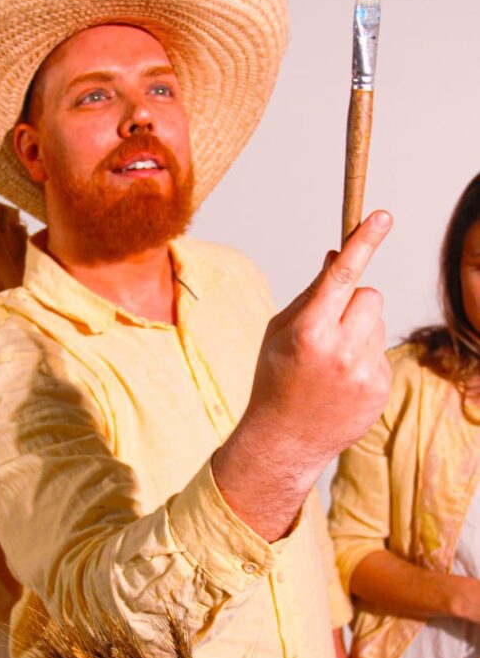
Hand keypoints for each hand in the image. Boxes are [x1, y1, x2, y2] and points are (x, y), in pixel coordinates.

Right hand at [214, 211, 391, 541]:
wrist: (284, 441)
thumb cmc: (275, 380)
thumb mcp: (280, 331)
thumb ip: (311, 293)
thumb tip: (338, 257)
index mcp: (308, 331)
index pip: (343, 274)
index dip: (364, 242)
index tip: (383, 216)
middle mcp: (340, 350)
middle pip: (369, 294)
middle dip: (353, 301)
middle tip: (331, 325)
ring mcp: (364, 372)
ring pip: (378, 321)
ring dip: (361, 329)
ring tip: (333, 360)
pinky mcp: (380, 388)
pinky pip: (382, 350)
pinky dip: (366, 357)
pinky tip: (343, 380)